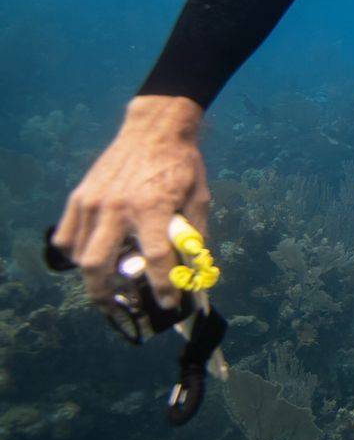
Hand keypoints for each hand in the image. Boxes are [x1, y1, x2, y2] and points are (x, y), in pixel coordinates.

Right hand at [53, 95, 208, 308]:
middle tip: (118, 309)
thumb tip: (192, 269)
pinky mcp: (80, 197)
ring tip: (106, 288)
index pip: (156, 259)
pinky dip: (75, 253)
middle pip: (98, 265)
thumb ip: (193, 235)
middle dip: (105, 295)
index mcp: (152, 209)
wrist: (154, 131)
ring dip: (91, 276)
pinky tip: (89, 258)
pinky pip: (68, 235)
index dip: (162, 287)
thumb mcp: (198, 199)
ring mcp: (93, 203)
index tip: (168, 304)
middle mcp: (117, 208)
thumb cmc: (181, 166)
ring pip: (79, 254)